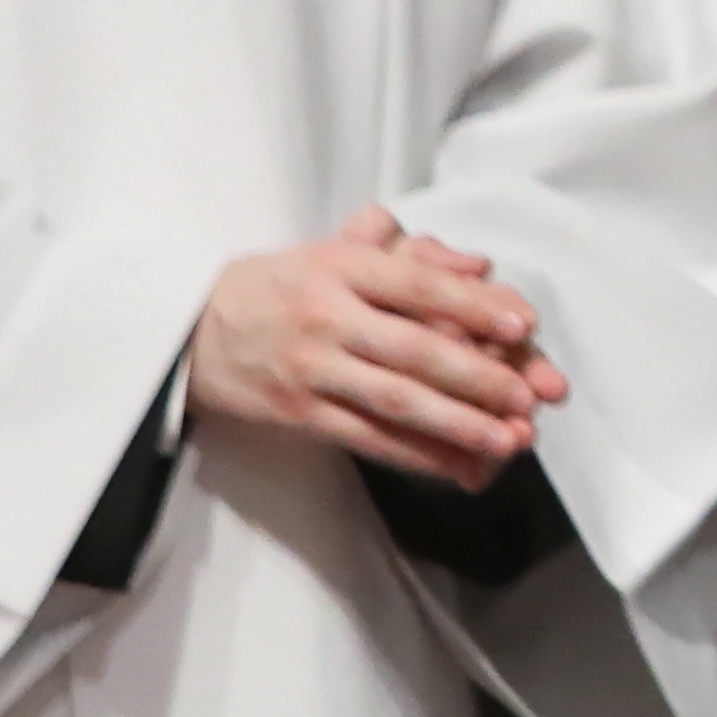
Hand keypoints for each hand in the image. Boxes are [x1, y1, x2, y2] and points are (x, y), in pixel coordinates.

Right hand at [190, 204, 564, 487]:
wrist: (187, 330)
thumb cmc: (279, 285)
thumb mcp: (332, 250)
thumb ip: (406, 250)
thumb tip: (478, 264)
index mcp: (341, 268)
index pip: (418, 285)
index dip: (473, 304)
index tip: (524, 324)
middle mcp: (328, 317)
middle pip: (414, 350)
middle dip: (479, 376)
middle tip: (530, 396)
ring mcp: (311, 370)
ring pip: (395, 401)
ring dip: (458, 424)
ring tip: (509, 439)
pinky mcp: (299, 414)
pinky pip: (367, 438)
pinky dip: (418, 454)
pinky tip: (460, 466)